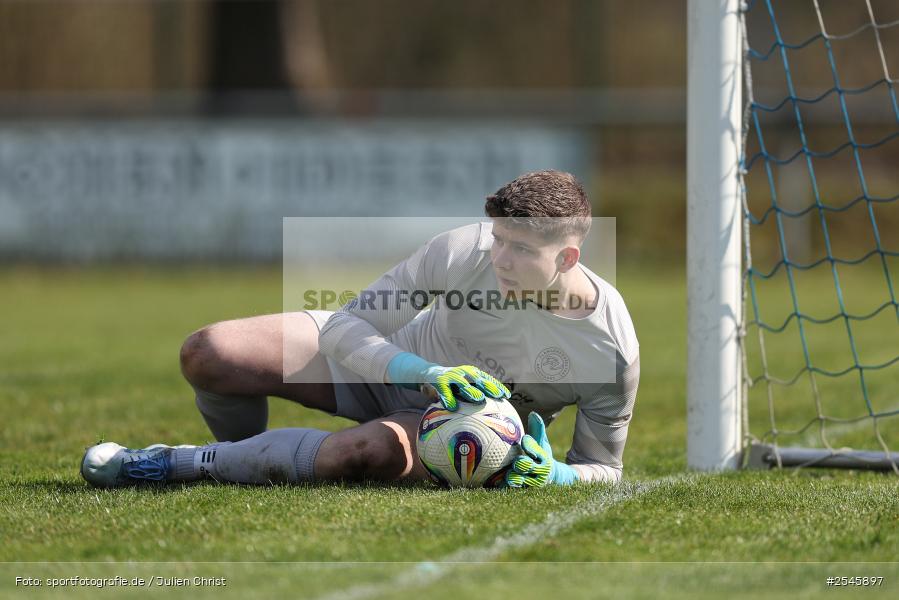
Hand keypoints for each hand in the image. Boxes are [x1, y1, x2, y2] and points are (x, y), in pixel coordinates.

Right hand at [387, 352, 509, 410]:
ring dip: (471, 390)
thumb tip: (486, 418)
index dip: (497, 386)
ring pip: (463, 383)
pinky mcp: (439, 380)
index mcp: (472, 375)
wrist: (427, 374)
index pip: (488, 380)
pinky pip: (444, 391)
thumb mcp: (461, 389)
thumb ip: (471, 400)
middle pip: (479, 380)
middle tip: (498, 396)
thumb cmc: (450, 387)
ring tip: (479, 398)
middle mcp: (464, 373)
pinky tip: (452, 408)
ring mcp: (451, 376)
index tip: (507, 396)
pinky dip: (448, 399)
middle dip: (489, 387)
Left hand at [504, 412, 579, 487]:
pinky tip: (494, 483)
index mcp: (544, 459)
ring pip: (517, 479)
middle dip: (519, 462)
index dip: (530, 445)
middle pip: (525, 465)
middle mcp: (539, 473)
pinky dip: (502, 487)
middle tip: (514, 460)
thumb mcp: (543, 444)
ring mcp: (531, 483)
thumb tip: (533, 413)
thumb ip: (538, 430)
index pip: (536, 450)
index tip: (524, 439)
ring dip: (510, 476)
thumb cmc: (542, 456)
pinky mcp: (523, 491)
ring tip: (505, 473)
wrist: (551, 479)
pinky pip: (510, 489)